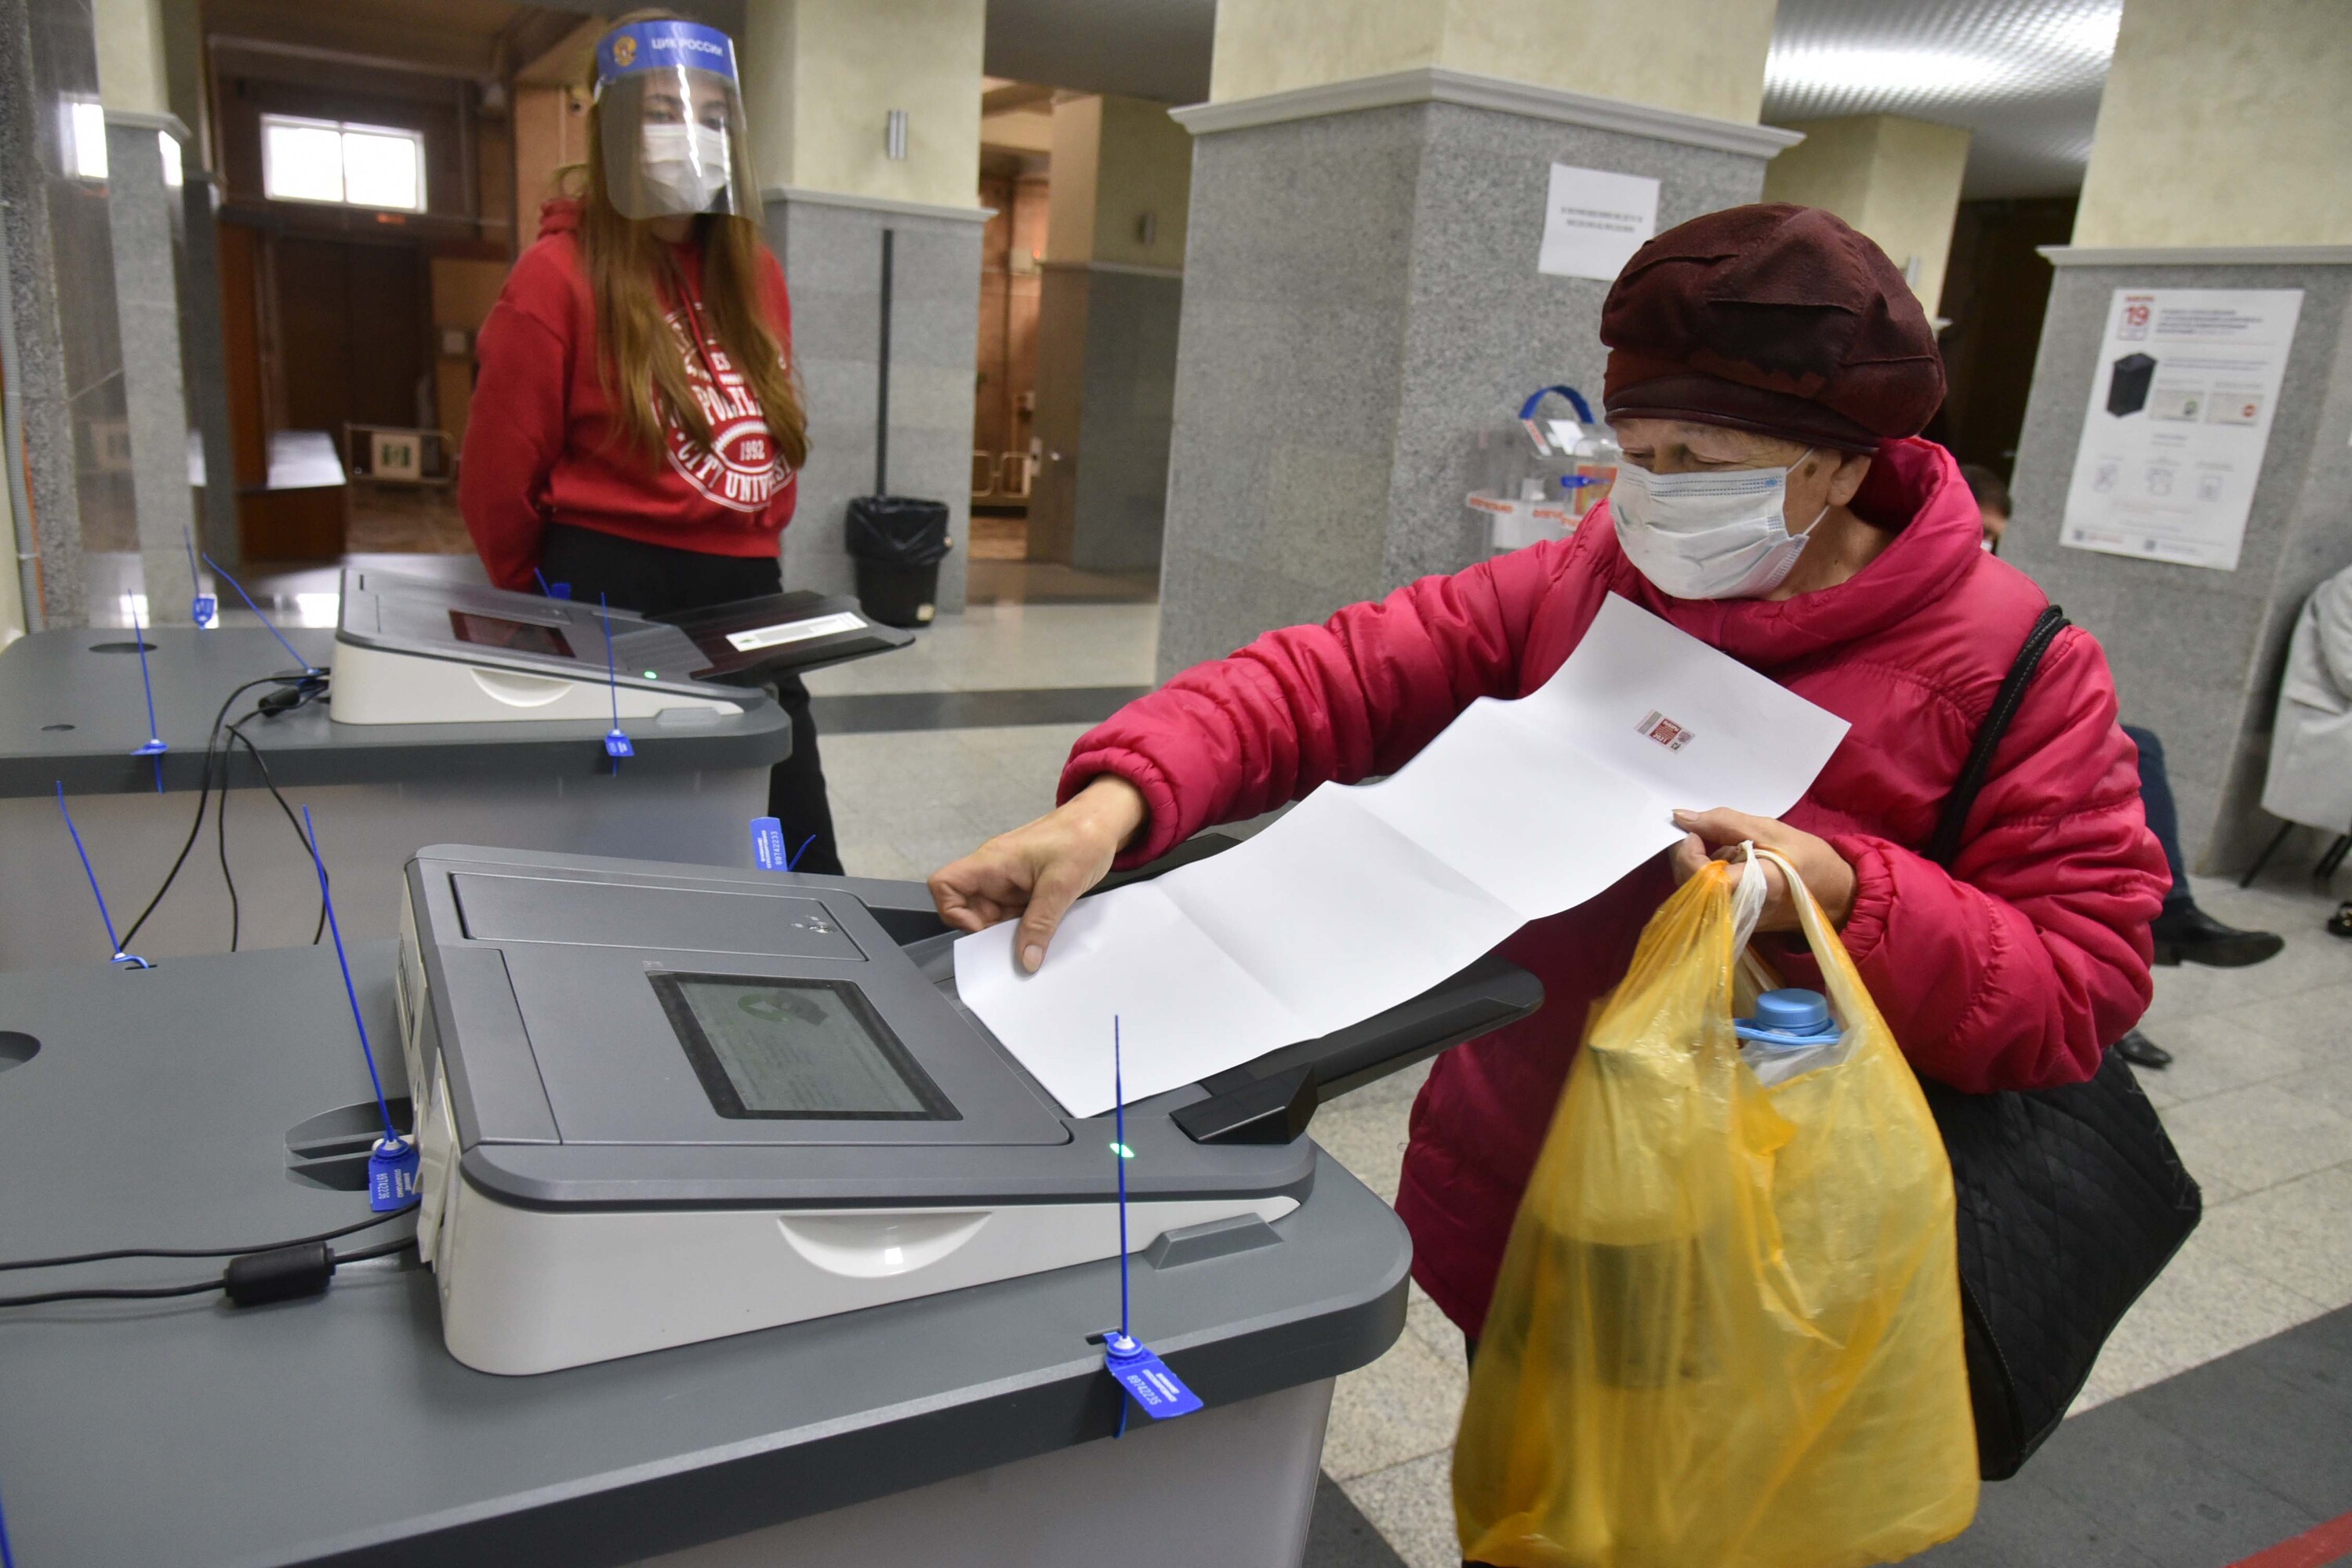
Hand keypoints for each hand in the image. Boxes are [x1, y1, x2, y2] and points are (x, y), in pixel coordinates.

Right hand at [928, 776, 1147, 970]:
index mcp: (992, 862)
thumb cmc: (1081, 837)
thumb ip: (1040, 925)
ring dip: (1008, 932)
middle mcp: (994, 871)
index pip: (944, 884)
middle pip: (968, 908)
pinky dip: (1023, 927)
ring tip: (1034, 941)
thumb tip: (1026, 960)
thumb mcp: (1060, 886)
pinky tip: (1042, 934)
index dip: (953, 912)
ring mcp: (1008, 880)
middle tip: (1015, 946)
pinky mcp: (1024, 887)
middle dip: (987, 932)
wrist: (1103, 821)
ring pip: (991, 915)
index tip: (982, 931)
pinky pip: (1012, 914)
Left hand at [1667, 808, 1856, 930]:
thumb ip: (1724, 823)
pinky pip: (1708, 896)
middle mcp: (1736, 911)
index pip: (1698, 876)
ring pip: (1694, 891)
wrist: (1838, 896)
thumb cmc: (1810, 861)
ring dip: (1700, 863)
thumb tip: (1681, 817)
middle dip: (1689, 854)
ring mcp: (1733, 920)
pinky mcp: (1734, 920)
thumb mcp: (1771, 831)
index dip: (1688, 851)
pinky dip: (1711, 874)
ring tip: (1725, 847)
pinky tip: (1729, 863)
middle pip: (1688, 884)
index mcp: (1749, 888)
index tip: (1698, 832)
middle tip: (1708, 833)